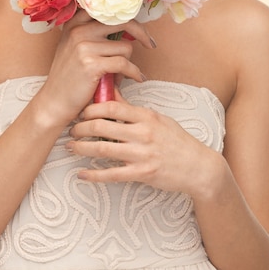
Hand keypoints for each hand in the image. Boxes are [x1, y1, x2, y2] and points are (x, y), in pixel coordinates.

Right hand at [35, 11, 154, 125]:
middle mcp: (78, 30)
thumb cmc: (70, 77)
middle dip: (141, 33)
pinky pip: (124, 64)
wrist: (54, 102)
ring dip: (129, 63)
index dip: (128, 16)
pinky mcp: (91, 64)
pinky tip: (136, 78)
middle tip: (150, 44)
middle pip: (123, 22)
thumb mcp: (75, 47)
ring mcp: (83, 46)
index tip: (139, 28)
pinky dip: (134, 73)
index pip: (109, 10)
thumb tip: (128, 28)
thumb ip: (94, 34)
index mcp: (75, 23)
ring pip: (125, 47)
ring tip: (121, 74)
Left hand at [66, 89, 220, 197]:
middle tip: (71, 129)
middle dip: (81, 127)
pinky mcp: (142, 173)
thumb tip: (110, 95)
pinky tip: (82, 174)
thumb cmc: (177, 141)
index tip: (81, 111)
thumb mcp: (157, 119)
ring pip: (103, 149)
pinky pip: (112, 174)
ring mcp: (142, 154)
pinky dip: (93, 175)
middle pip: (102, 126)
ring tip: (70, 147)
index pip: (112, 105)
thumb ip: (133, 110)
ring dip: (82, 148)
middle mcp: (143, 133)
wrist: (198, 166)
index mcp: (146, 116)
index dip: (91, 108)